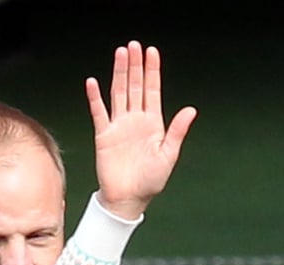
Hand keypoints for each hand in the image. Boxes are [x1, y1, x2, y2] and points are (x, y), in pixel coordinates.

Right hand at [86, 40, 196, 219]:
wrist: (129, 199)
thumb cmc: (151, 182)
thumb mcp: (168, 156)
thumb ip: (177, 131)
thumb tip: (191, 109)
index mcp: (153, 124)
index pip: (152, 91)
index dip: (152, 71)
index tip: (152, 52)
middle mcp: (135, 121)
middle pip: (135, 87)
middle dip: (135, 66)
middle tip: (133, 45)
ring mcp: (119, 126)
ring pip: (119, 93)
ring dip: (119, 74)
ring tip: (120, 54)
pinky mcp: (104, 135)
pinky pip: (99, 112)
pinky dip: (95, 98)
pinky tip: (93, 82)